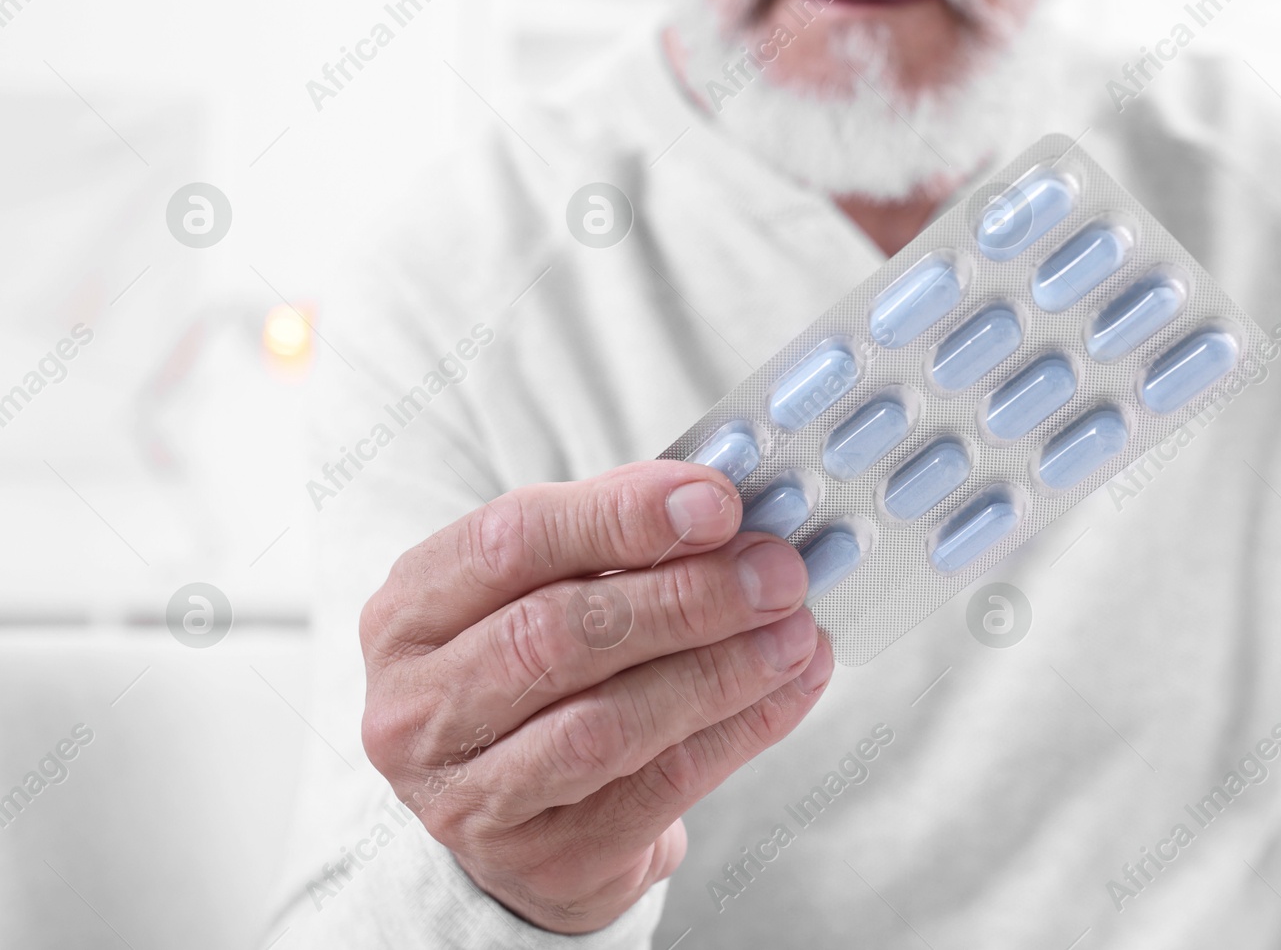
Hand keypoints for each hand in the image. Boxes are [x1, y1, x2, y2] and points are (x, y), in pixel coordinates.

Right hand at [358, 460, 832, 932]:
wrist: (530, 816)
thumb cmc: (542, 667)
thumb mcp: (547, 586)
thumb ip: (614, 533)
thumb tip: (717, 498)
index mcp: (408, 614)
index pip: (508, 543)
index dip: (618, 516)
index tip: (718, 503)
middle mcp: (418, 709)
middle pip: (557, 637)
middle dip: (685, 597)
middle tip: (777, 572)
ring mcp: (472, 798)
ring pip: (608, 724)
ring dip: (719, 670)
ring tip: (796, 632)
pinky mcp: (548, 860)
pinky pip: (659, 788)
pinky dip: (739, 731)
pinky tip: (791, 688)